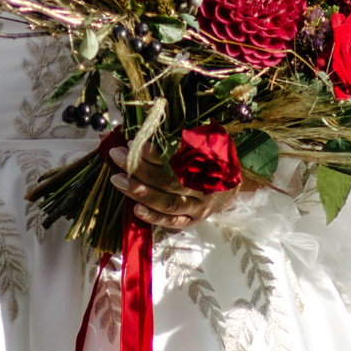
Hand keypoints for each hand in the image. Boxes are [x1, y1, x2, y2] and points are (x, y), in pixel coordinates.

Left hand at [109, 144, 229, 233]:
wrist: (234, 183)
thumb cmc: (212, 158)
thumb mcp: (204, 142)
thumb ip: (178, 137)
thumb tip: (145, 128)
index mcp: (209, 165)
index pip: (177, 160)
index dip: (154, 153)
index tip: (134, 143)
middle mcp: (203, 188)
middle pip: (167, 181)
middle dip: (139, 169)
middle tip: (117, 155)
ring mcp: (198, 207)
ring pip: (166, 203)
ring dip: (139, 192)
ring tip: (117, 179)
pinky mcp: (193, 220)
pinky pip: (171, 222)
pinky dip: (153, 217)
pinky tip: (135, 209)